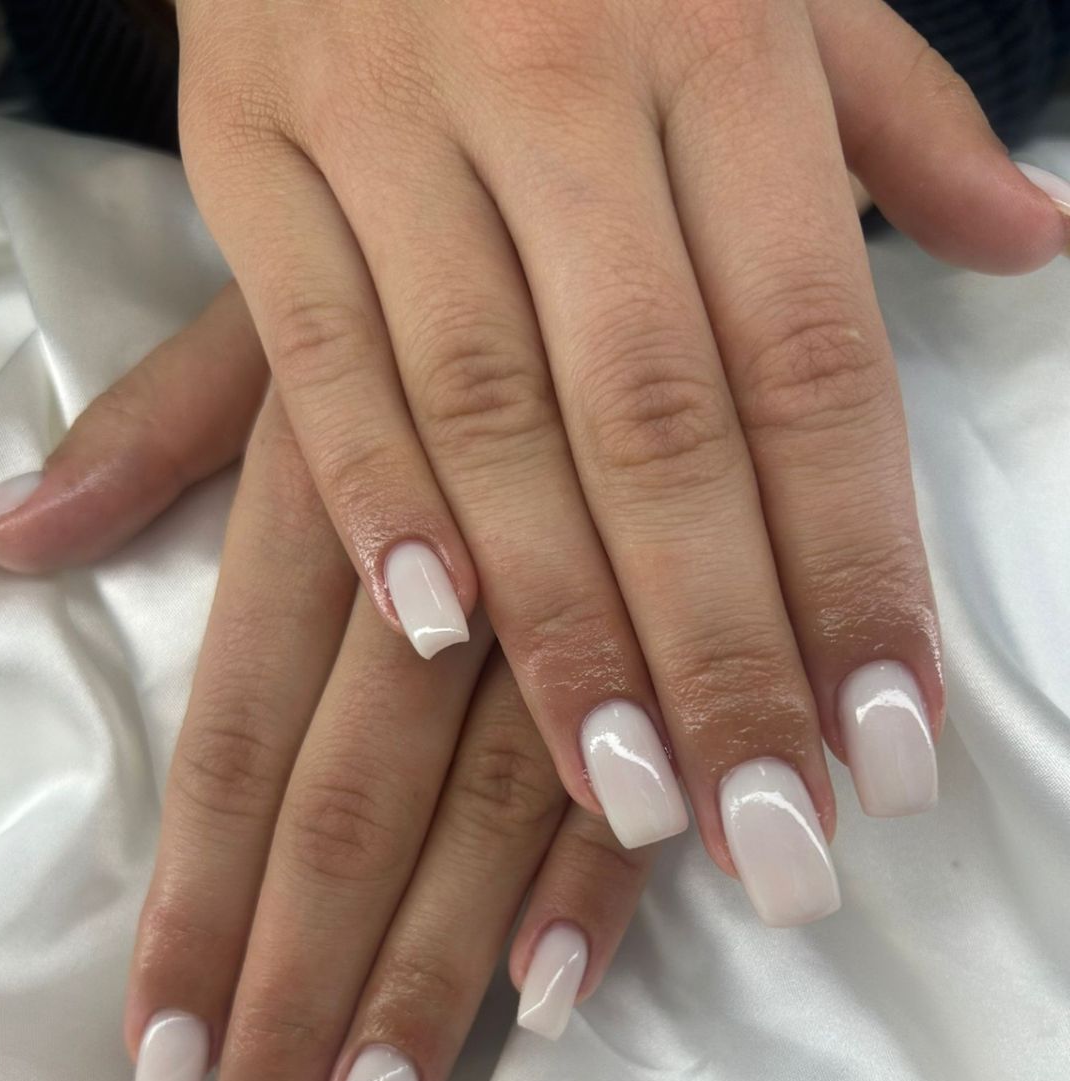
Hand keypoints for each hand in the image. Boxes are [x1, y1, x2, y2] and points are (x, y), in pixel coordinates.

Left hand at [0, 291, 654, 1080]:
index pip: (244, 741)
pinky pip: (646, 753)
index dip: (202, 912)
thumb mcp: (282, 304)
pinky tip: (550, 1001)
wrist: (641, 143)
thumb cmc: (447, 243)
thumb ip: (158, 432)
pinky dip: (598, 877)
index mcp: (331, 492)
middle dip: (302, 998)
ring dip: (430, 983)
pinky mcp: (682, 621)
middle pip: (352, 812)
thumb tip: (7, 540)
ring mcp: (571, 603)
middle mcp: (445, 564)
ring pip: (484, 818)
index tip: (165, 1070)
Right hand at [146, 0, 1068, 924]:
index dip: (852, 563)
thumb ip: (901, 118)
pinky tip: (433, 639)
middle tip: (771, 837)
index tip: (886, 746)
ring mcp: (391, 120)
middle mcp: (565, 86)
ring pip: (492, 413)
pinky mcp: (254, 151)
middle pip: (657, 424)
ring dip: (562, 624)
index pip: (807, 357)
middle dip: (720, 649)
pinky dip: (375, 493)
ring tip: (635, 795)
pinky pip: (317, 350)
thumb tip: (1029, 248)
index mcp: (722, 44)